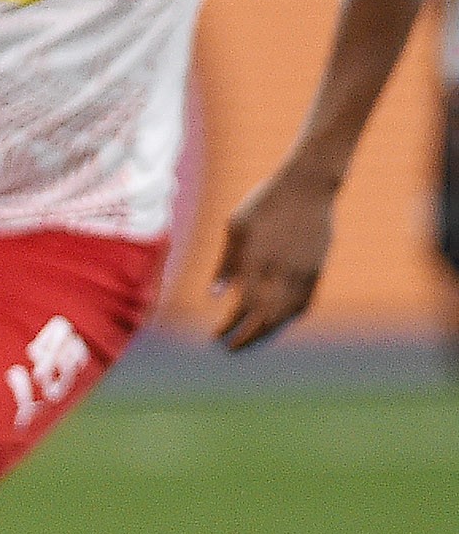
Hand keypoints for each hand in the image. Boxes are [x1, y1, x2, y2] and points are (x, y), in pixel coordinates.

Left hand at [209, 169, 336, 349]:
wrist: (308, 186)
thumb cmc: (265, 202)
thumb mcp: (236, 226)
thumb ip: (225, 263)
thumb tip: (215, 295)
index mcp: (257, 260)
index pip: (242, 306)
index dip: (229, 326)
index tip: (216, 336)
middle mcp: (282, 270)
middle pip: (266, 317)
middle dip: (248, 337)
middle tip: (232, 347)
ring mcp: (304, 270)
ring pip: (287, 314)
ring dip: (268, 331)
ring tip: (252, 337)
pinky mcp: (319, 267)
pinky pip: (306, 301)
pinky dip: (290, 316)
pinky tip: (277, 320)